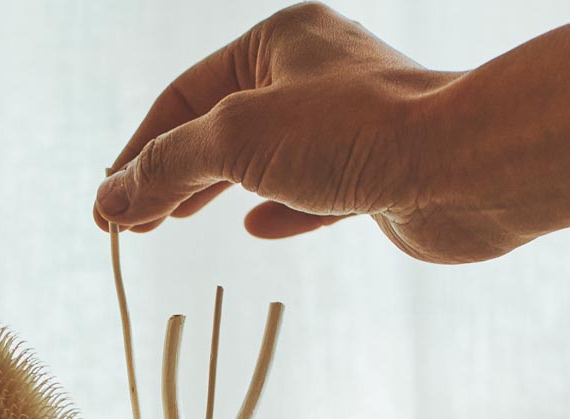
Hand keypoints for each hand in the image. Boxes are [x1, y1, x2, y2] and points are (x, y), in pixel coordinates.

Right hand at [93, 3, 569, 264]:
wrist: (464, 167)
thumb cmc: (354, 134)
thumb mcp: (235, 140)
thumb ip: (166, 169)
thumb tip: (109, 200)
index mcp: (279, 41)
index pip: (184, 96)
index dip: (138, 152)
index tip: (106, 205)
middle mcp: (314, 74)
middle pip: (219, 125)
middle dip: (169, 173)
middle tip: (129, 223)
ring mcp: (347, 126)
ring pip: (262, 159)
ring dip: (213, 190)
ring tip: (172, 222)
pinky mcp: (376, 174)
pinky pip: (312, 190)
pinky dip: (278, 208)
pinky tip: (255, 227)